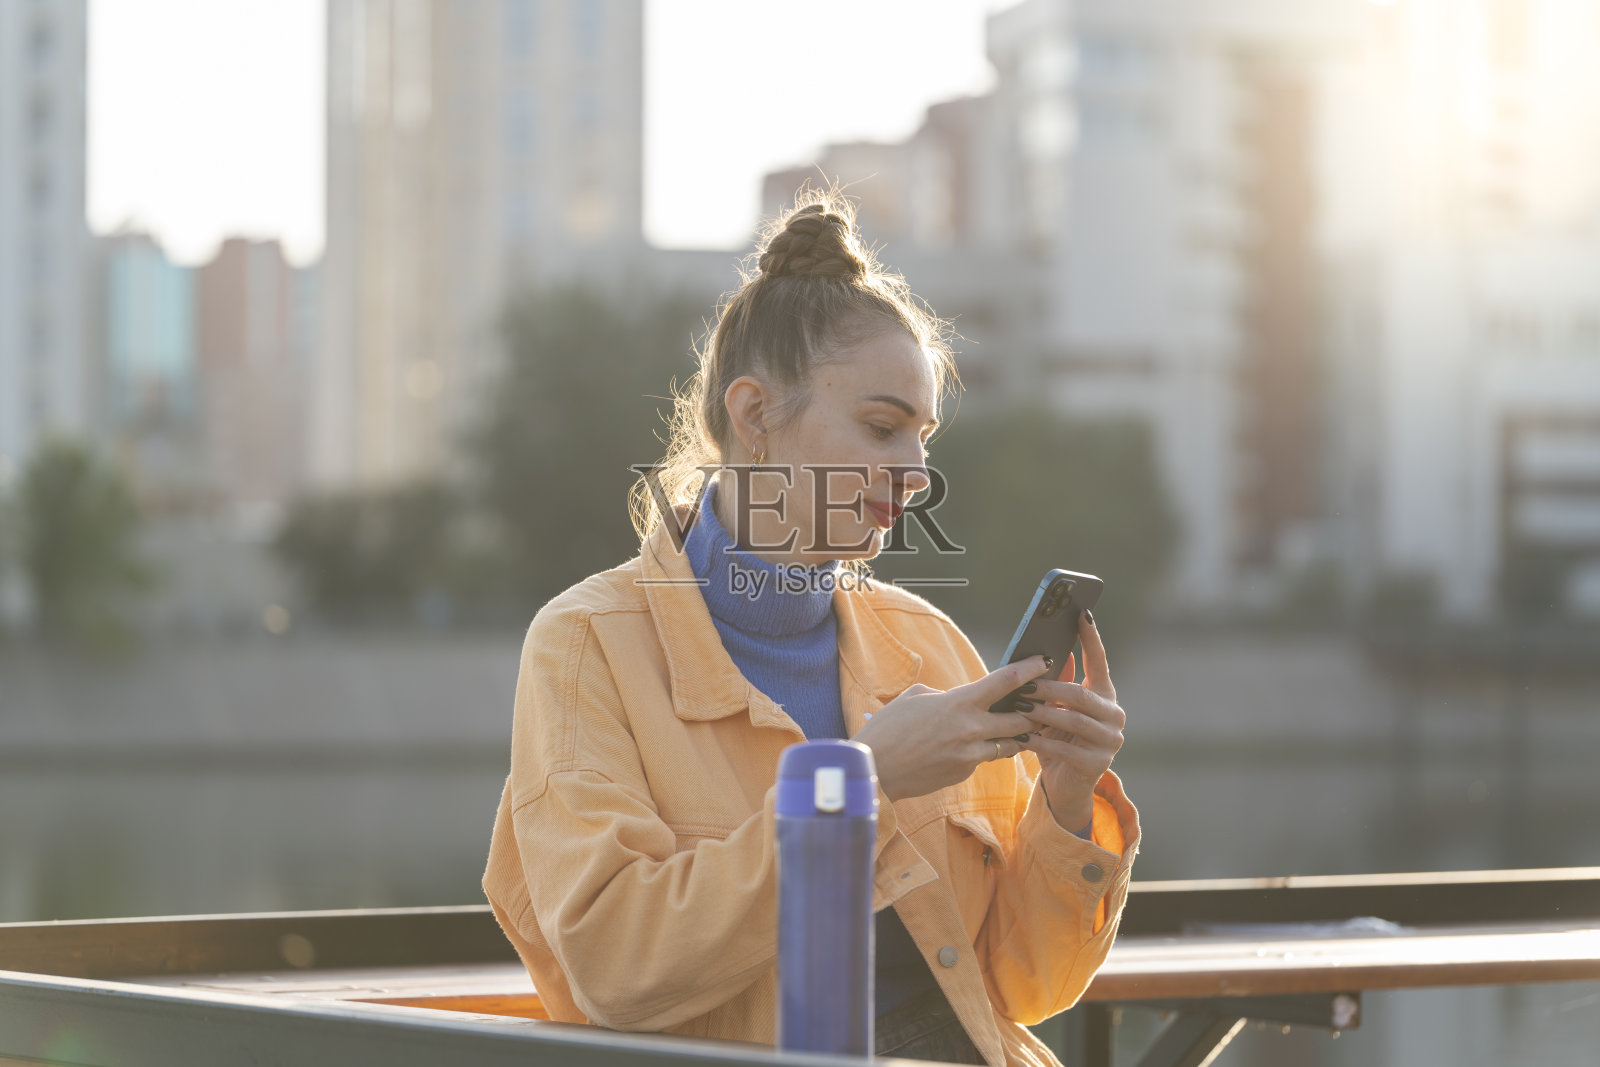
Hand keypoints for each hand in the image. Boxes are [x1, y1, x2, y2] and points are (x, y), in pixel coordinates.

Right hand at [852, 655, 1053, 800]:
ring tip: (1019, 728)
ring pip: (1009, 744)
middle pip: (1021, 719)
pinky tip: (969, 747)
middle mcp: (971, 729)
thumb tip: (958, 699)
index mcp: (959, 702)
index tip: (1044, 662)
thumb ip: (944, 695)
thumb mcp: (914, 698)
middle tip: (1040, 704)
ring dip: (1016, 735)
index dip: (1030, 670)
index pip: (1006, 682)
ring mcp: (970, 755)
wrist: (874, 770)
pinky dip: (983, 751)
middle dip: (1033, 711)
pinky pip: (984, 759)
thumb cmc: (888, 729)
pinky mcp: (964, 773)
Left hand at [1015, 612, 1124, 831]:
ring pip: (1073, 720)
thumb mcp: (1057, 709)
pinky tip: (1023, 738)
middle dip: (1050, 689)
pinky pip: (1065, 749)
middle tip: (1024, 686)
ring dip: (1043, 714)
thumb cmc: (1059, 739)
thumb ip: (1059, 683)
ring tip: (1020, 709)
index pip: (1099, 662)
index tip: (1081, 613)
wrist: (1065, 785)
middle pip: (1080, 694)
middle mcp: (1114, 716)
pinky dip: (1041, 742)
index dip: (1091, 637)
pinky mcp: (1097, 765)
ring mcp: (1109, 742)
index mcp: (1105, 696)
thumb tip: (1054, 651)